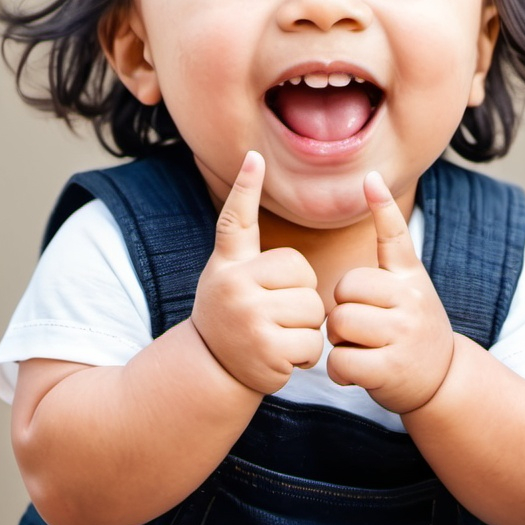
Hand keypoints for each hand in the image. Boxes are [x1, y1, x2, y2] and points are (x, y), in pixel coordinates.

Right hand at [191, 151, 325, 394]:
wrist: (211, 367)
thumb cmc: (230, 310)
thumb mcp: (228, 270)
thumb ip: (243, 234)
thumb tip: (251, 164)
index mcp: (229, 264)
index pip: (238, 222)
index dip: (245, 187)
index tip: (253, 157)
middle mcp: (234, 287)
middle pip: (304, 276)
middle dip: (302, 297)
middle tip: (273, 313)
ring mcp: (250, 320)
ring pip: (313, 311)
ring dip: (305, 328)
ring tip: (276, 334)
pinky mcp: (266, 352)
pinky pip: (312, 344)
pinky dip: (304, 355)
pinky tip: (280, 356)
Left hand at [326, 171, 454, 413]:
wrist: (443, 379)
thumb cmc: (413, 325)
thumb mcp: (411, 283)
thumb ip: (390, 248)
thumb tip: (373, 185)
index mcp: (409, 277)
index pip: (393, 237)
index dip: (381, 207)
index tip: (371, 178)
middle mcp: (409, 300)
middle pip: (344, 290)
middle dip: (341, 310)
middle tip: (362, 327)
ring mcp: (401, 334)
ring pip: (339, 324)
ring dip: (339, 341)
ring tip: (361, 347)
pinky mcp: (390, 369)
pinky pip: (341, 360)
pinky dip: (341, 371)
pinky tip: (357, 372)